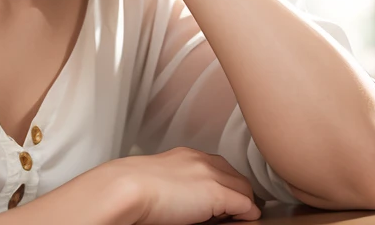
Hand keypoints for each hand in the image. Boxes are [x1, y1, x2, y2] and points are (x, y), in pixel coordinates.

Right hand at [113, 147, 263, 224]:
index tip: (224, 202)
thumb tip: (191, 201)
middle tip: (232, 214)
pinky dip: (246, 215)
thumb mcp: (162, 180)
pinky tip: (237, 222)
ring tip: (234, 220)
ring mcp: (210, 174)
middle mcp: (201, 160)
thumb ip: (181, 183)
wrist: (128, 188)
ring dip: (243, 205)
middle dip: (238, 194)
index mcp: (187, 156)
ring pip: (244, 190)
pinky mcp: (216, 193)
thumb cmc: (134, 189)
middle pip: (236, 177)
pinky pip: (245, 206)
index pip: (220, 167)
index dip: (225, 185)